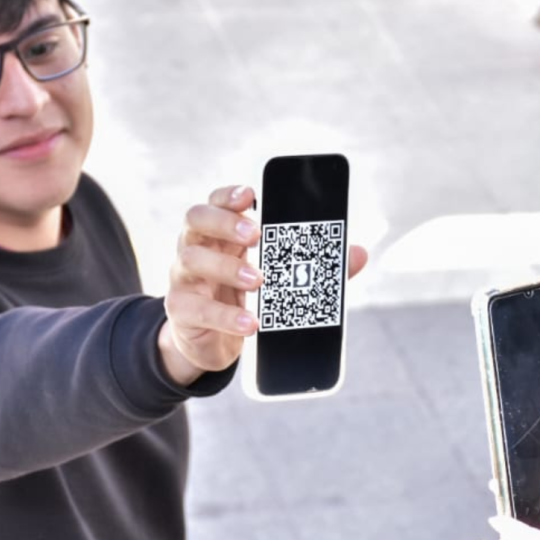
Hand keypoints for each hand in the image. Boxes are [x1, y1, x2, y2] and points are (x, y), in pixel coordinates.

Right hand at [160, 185, 368, 385]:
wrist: (210, 343)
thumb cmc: (242, 298)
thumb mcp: (276, 280)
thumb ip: (316, 266)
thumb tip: (358, 253)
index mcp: (220, 234)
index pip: (216, 202)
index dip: (230, 195)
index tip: (252, 195)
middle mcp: (196, 248)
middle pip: (196, 219)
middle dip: (225, 222)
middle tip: (257, 235)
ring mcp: (183, 278)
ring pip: (192, 259)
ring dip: (227, 267)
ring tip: (259, 280)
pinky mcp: (181, 311)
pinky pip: (195, 308)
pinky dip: (225, 315)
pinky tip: (250, 323)